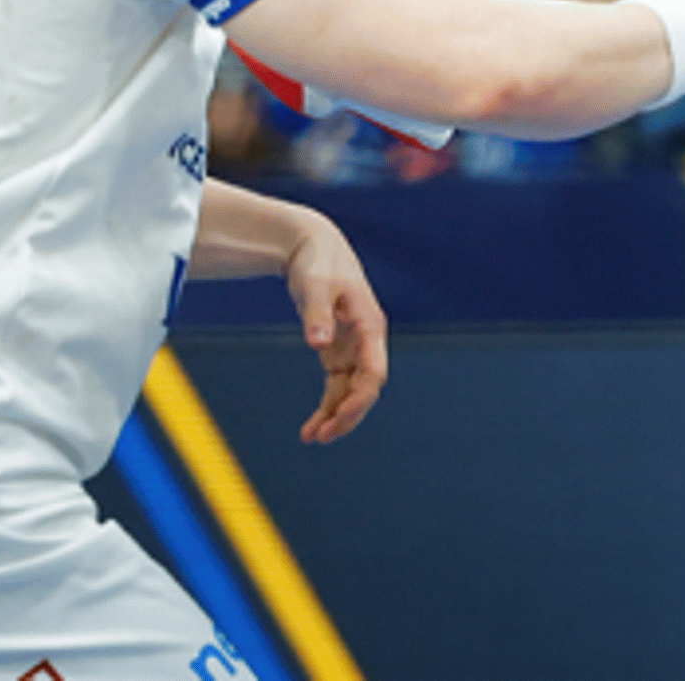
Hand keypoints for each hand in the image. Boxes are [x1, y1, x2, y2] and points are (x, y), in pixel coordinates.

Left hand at [281, 213, 388, 444]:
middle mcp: (367, 341)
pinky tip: (311, 425)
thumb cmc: (316, 263)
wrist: (312, 247)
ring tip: (311, 438)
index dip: (360, 398)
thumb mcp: (314, 285)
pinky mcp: (338, 350)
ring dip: (335, 416)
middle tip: (321, 437)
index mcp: (370, 326)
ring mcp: (353, 347)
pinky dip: (327, 406)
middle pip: (365, 389)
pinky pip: (337, 386)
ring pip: (351, 392)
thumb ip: (316, 315)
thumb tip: (319, 345)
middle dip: (347, 415)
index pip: (374, 371)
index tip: (339, 417)